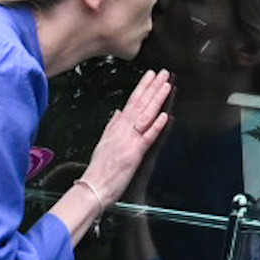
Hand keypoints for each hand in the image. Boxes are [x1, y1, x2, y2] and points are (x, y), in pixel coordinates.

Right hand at [82, 68, 173, 201]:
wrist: (93, 186)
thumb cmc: (99, 168)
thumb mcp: (104, 142)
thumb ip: (112, 125)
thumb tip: (118, 111)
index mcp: (117, 127)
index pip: (132, 101)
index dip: (142, 87)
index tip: (151, 74)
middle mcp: (123, 130)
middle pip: (140, 104)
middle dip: (152, 87)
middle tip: (164, 73)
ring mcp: (129, 141)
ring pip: (145, 115)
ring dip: (156, 99)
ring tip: (166, 85)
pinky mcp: (134, 154)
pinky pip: (147, 138)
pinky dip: (156, 126)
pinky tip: (165, 116)